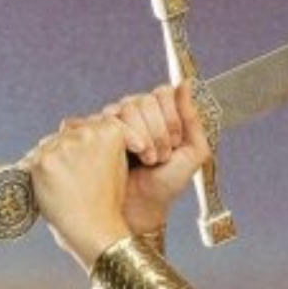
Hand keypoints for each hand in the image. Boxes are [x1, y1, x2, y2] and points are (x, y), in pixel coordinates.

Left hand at [22, 117, 131, 269]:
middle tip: (76, 177)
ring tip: (64, 185)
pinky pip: (32, 160)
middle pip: (68, 132)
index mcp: (110, 131)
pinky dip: (35, 173)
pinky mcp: (43, 161)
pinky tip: (47, 185)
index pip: (93, 125)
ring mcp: (63, 146)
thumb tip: (78, 131)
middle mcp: (86, 133)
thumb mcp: (118, 165)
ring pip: (49, 145)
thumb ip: (103, 144)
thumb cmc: (107, 202)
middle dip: (69, 151)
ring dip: (52, 160)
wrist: (95, 228)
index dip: (91, 141)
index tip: (94, 157)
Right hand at [91, 81, 212, 233]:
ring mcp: (113, 119)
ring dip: (141, 139)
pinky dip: (120, 139)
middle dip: (158, 132)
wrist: (143, 205)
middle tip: (161, 156)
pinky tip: (125, 156)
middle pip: (144, 100)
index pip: (163, 93)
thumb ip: (193, 119)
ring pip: (124, 109)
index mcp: (159, 111)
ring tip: (147, 161)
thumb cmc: (168, 181)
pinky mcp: (94, 131)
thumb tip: (186, 83)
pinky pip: (103, 119)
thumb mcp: (193, 151)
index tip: (176, 143)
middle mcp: (135, 110)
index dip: (172, 117)